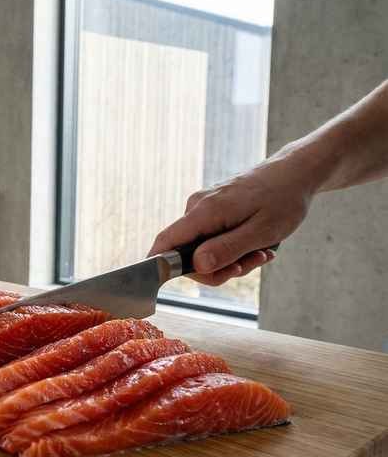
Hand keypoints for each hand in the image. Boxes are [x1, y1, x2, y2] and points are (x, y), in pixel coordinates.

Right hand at [148, 157, 313, 285]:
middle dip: (216, 268)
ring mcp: (203, 208)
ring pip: (202, 249)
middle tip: (250, 265)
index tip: (171, 284)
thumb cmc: (283, 200)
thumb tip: (197, 266)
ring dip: (230, 259)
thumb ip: (227, 249)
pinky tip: (255, 244)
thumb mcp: (260, 232)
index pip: (165, 242)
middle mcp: (196, 207)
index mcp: (204, 211)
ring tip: (261, 252)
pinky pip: (211, 239)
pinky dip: (231, 248)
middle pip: (186, 253)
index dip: (161, 266)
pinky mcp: (211, 210)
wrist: (295, 173)